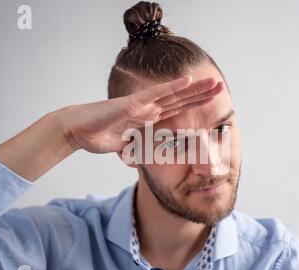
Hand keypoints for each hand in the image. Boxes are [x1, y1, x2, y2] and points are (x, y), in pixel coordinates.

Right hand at [61, 75, 223, 153]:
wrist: (77, 131)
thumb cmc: (98, 136)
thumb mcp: (124, 147)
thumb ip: (133, 149)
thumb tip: (135, 160)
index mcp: (148, 118)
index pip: (177, 111)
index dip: (194, 106)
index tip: (211, 105)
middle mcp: (148, 109)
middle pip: (180, 100)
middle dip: (202, 95)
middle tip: (221, 88)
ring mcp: (141, 105)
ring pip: (174, 95)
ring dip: (195, 89)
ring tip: (214, 83)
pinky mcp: (132, 104)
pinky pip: (155, 94)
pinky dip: (172, 87)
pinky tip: (188, 81)